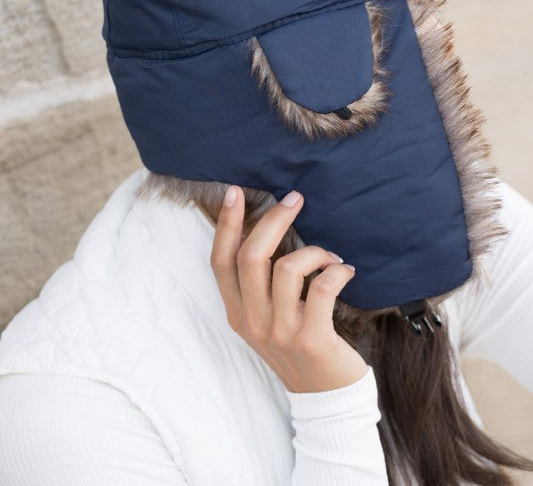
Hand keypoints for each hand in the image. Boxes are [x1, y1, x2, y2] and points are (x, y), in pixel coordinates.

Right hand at [209, 185, 368, 392]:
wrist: (324, 398)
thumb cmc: (297, 345)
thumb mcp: (266, 318)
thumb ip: (259, 284)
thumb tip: (267, 227)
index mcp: (237, 313)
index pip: (220, 261)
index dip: (225, 224)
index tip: (235, 193)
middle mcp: (253, 322)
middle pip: (252, 256)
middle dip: (274, 219)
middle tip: (296, 199)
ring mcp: (281, 332)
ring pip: (288, 268)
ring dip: (315, 251)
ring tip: (331, 257)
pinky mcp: (312, 338)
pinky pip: (322, 287)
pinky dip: (337, 271)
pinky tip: (345, 271)